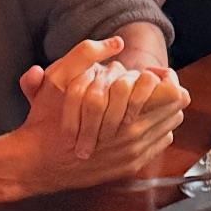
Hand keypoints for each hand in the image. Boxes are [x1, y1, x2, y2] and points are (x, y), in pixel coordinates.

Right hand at [20, 38, 190, 156]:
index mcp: (122, 114)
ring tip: (148, 104)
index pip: (171, 94)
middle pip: (174, 111)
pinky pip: (156, 147)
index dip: (164, 80)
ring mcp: (133, 155)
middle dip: (166, 97)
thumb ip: (85, 54)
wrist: (36, 163)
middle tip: (154, 88)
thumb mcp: (58, 79)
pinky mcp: (129, 168)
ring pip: (168, 129)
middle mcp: (133, 138)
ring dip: (161, 115)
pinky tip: (140, 125)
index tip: (151, 75)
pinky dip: (154, 134)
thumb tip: (118, 43)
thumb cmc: (45, 121)